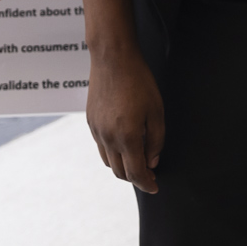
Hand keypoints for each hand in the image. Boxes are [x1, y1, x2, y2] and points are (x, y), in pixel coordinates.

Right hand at [85, 45, 164, 193]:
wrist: (112, 59)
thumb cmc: (139, 82)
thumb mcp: (156, 111)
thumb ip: (156, 141)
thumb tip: (152, 162)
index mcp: (126, 136)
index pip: (136, 172)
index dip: (147, 184)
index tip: (155, 187)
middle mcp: (108, 138)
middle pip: (120, 172)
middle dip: (136, 177)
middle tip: (150, 174)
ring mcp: (96, 130)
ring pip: (108, 161)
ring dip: (122, 167)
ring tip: (137, 161)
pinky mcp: (90, 122)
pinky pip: (101, 147)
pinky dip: (112, 153)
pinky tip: (124, 144)